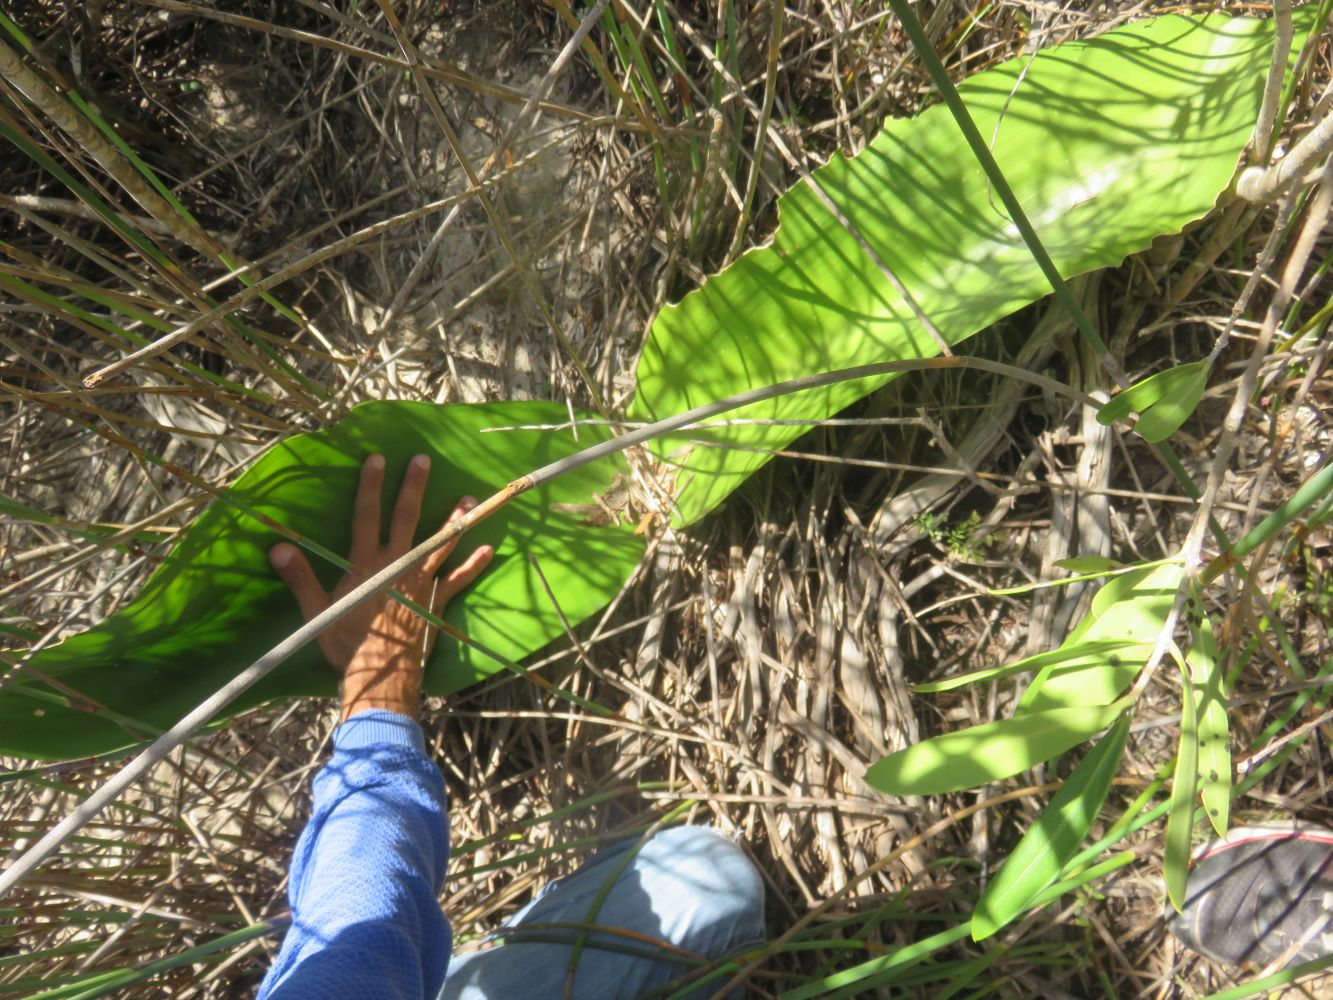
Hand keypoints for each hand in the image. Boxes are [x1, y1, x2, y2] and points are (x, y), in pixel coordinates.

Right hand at [268, 453, 492, 721]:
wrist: (380, 673)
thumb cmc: (345, 643)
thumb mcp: (316, 611)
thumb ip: (300, 577)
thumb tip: (276, 547)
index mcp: (366, 563)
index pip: (366, 515)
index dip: (370, 486)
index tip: (377, 458)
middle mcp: (396, 564)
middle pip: (406, 518)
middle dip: (414, 487)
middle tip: (423, 460)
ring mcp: (421, 580)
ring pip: (440, 542)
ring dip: (454, 520)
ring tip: (469, 498)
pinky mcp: (437, 600)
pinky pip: (459, 578)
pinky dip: (474, 564)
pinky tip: (489, 549)